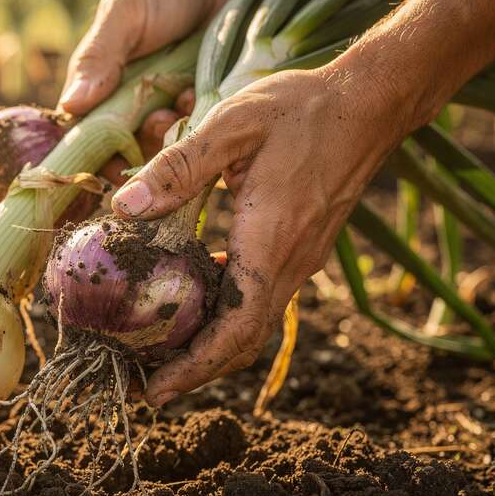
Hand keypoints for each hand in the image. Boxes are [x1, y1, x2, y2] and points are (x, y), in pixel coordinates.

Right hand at [60, 0, 227, 185]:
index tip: (113, 160)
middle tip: (159, 119)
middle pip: (126, 151)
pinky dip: (198, 121)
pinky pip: (195, 131)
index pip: (86, 137)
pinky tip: (200, 95)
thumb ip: (98, 57)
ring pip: (161, 146)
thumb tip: (70, 107)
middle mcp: (129, 105)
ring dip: (171, 133)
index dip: (96, 155)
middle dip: (141, 145)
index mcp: (98, 87)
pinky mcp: (198, 107)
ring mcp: (165, 108)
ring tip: (183, 101)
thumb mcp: (124, 16)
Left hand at [110, 62, 416, 405]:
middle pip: (243, 341)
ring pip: (253, 323)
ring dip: (210, 347)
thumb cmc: (302, 109)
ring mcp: (301, 259)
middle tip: (144, 386)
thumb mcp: (233, 124)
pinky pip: (262, 298)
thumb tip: (125, 205)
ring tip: (160, 353)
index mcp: (272, 241)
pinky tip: (193, 302)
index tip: (156, 392)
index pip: (236, 329)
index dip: (195, 369)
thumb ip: (179, 166)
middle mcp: (291, 263)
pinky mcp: (302, 249)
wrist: (369, 103)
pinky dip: (226, 315)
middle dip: (195, 372)